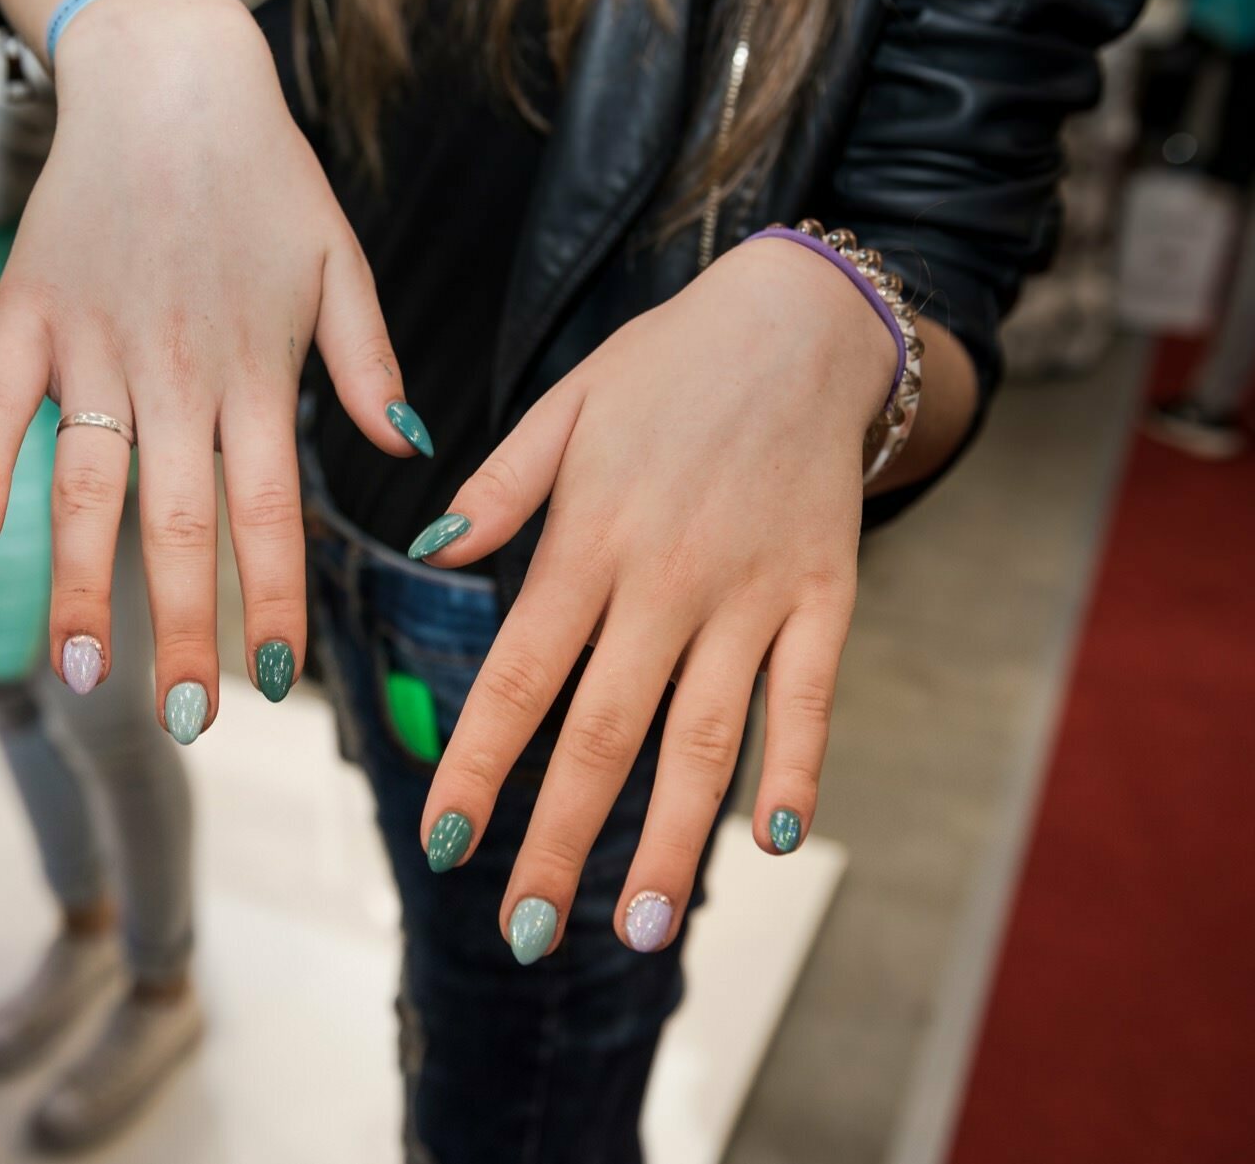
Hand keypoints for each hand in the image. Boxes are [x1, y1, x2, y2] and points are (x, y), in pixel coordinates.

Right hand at [0, 0, 420, 733]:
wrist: (168, 76)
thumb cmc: (264, 177)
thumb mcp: (341, 263)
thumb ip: (367, 364)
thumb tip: (408, 454)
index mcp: (254, 374)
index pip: (270, 514)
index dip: (273, 602)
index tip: (277, 684)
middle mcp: (174, 374)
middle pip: (178, 526)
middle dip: (184, 631)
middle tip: (186, 720)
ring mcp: (93, 346)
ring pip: (88, 486)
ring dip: (83, 583)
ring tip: (85, 673)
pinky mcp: (28, 313)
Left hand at [414, 238, 897, 957]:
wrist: (799, 319)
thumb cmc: (665, 367)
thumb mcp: (564, 408)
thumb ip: (499, 490)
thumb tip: (430, 553)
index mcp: (588, 539)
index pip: (518, 675)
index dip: (478, 765)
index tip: (443, 846)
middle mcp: (666, 578)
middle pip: (603, 732)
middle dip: (558, 841)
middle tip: (523, 935)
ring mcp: (751, 592)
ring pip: (704, 735)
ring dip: (669, 837)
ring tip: (637, 928)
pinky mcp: (824, 593)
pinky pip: (809, 694)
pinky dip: (796, 765)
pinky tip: (771, 838)